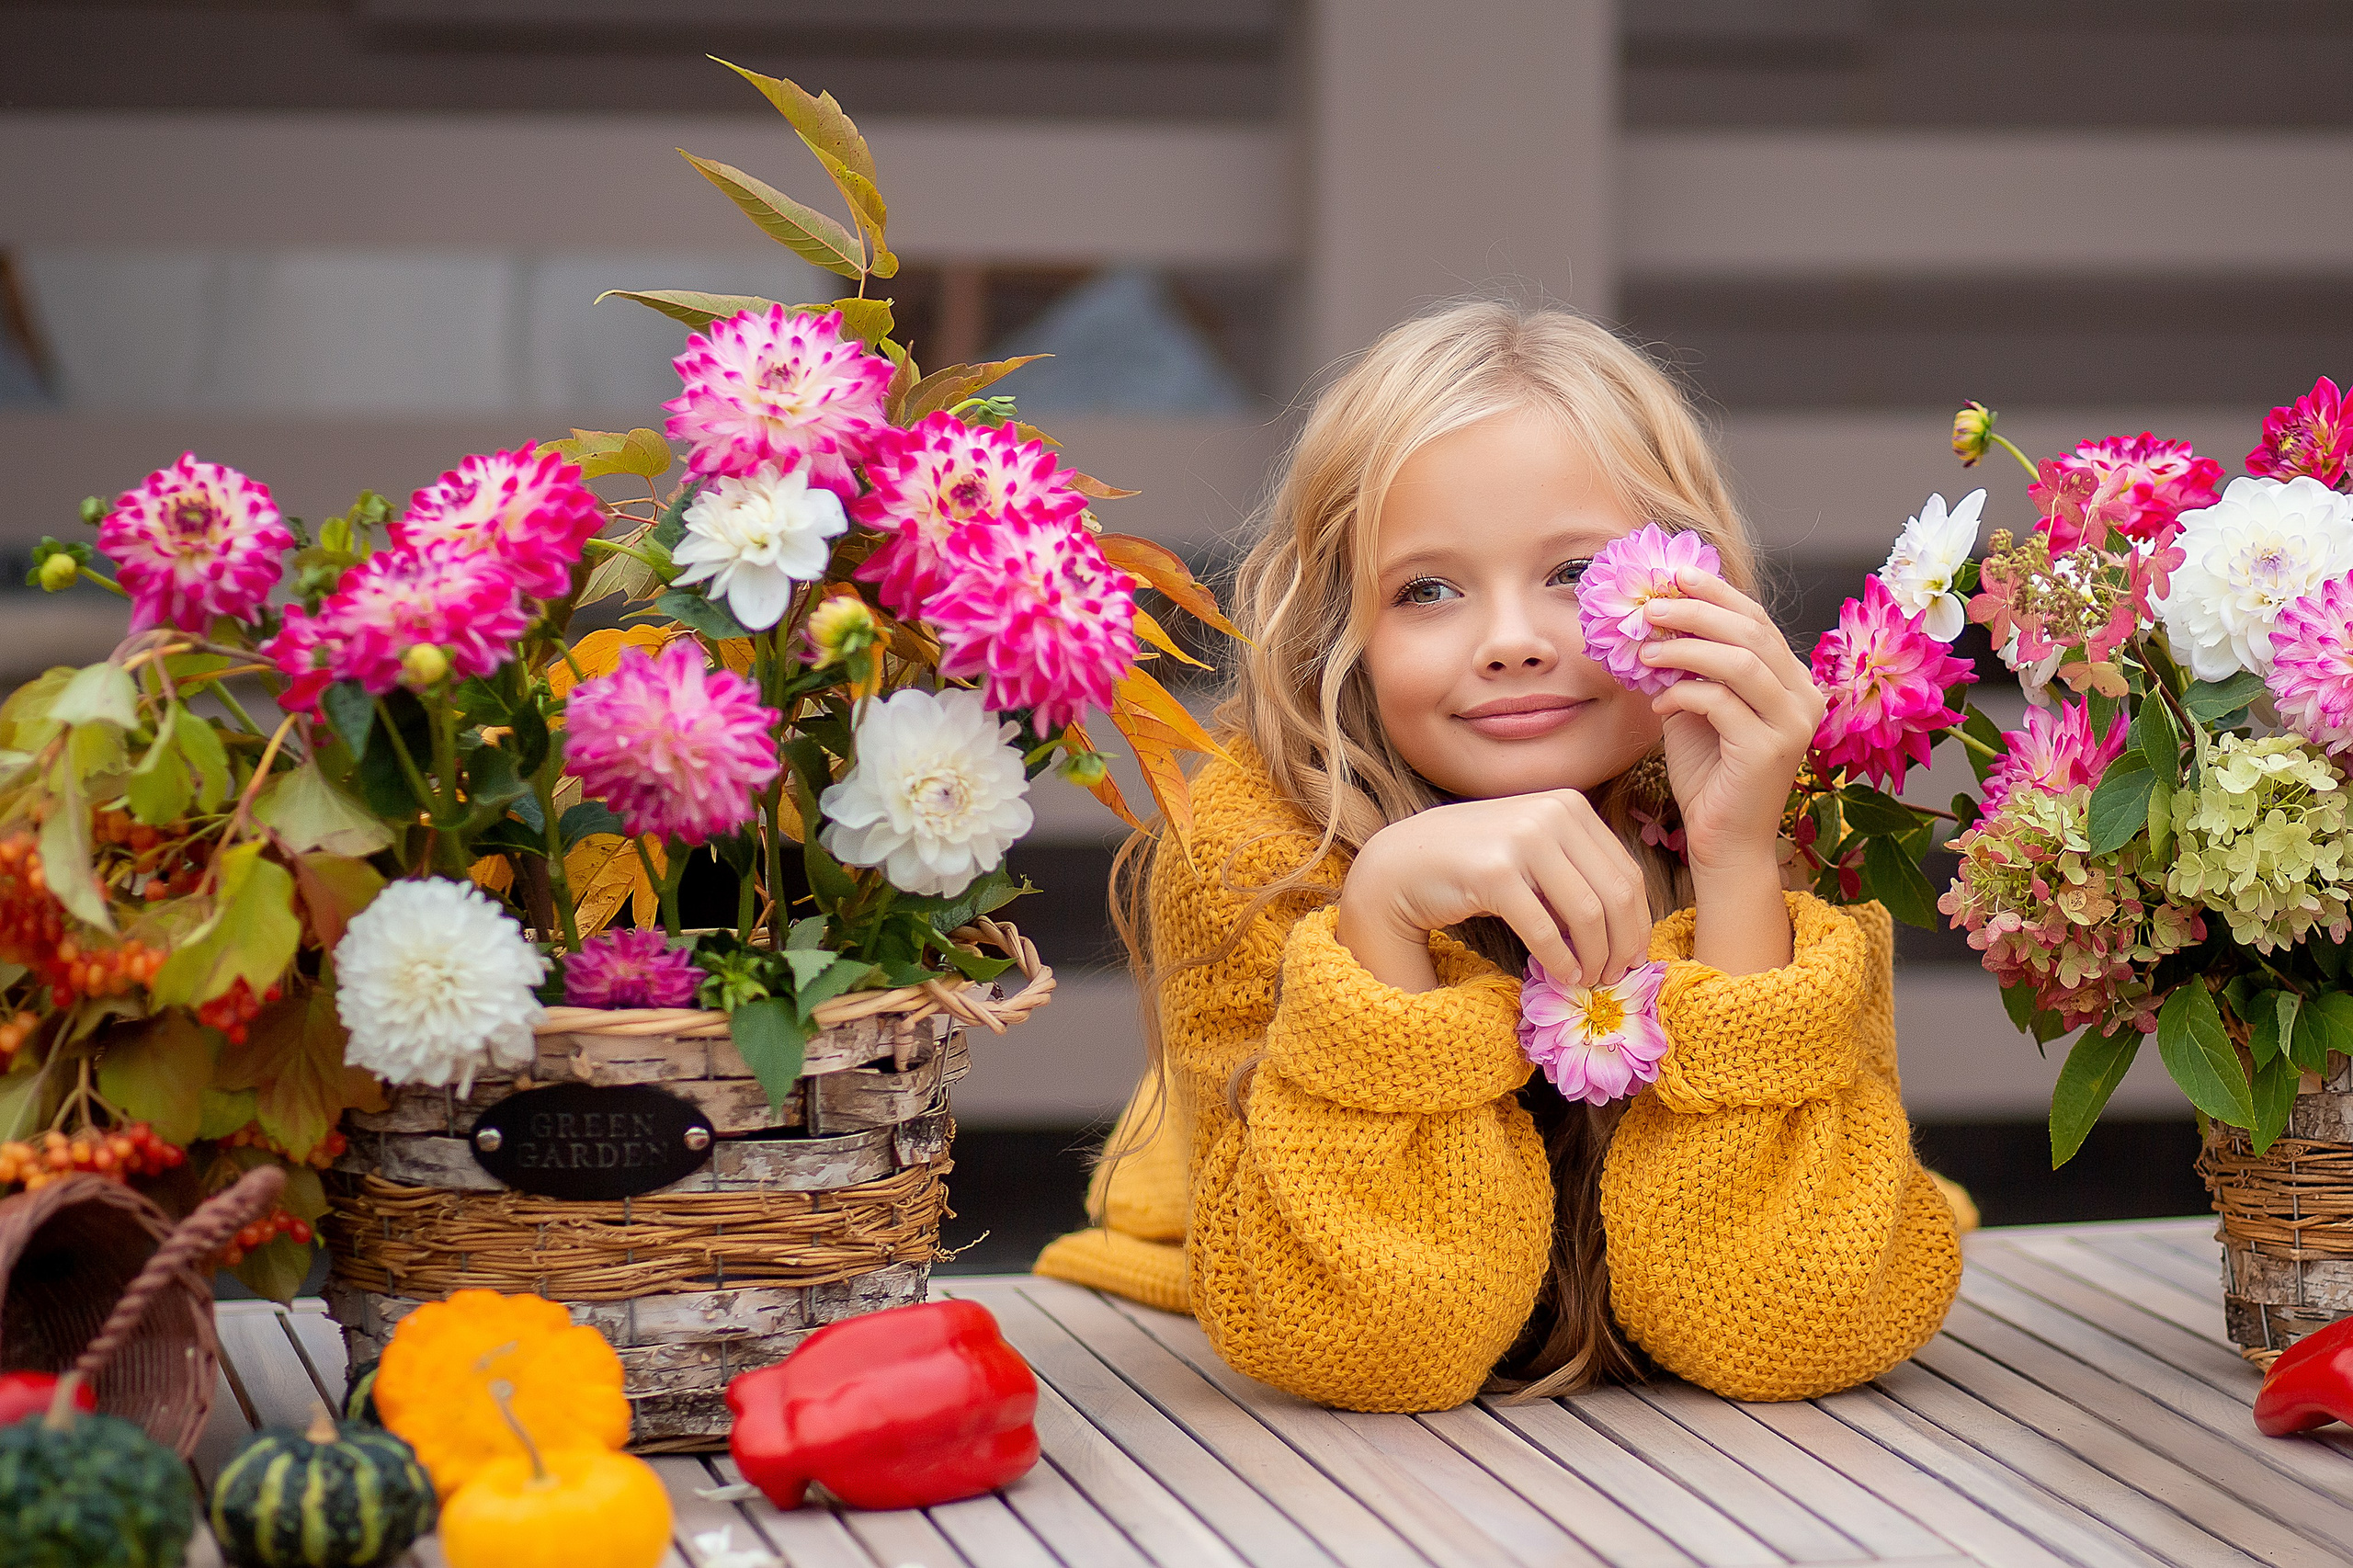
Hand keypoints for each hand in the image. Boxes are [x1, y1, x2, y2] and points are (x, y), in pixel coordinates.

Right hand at [1336, 791, 1651, 992]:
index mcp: (1569, 805)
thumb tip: (1629, 927)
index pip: (1626, 871)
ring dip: (1594, 957)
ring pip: (1588, 913)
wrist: (1402, 862)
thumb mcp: (1535, 851)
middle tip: (1616, 977)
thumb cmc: (1474, 863)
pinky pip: (1545, 929)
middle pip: (1615, 893)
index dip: (1638, 921)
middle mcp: (1551, 814)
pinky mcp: (1495, 872)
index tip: (1634, 957)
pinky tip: (1562, 976)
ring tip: (1588, 980)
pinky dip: (1560, 961)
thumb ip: (1577, 870)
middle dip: (1622, 944)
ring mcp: (1522, 839)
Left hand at [1636, 570, 1824, 875]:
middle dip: (1695, 611)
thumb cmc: (1710, 776)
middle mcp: (1805, 696)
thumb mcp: (1699, 709)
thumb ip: (1692, 668)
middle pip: (1751, 631)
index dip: (1716, 594)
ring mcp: (1793, 722)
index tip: (1674, 576)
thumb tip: (1656, 620)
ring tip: (1645, 650)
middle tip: (1649, 607)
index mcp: (1793, 681)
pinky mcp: (1771, 748)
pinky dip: (1683, 692)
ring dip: (1685, 647)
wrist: (1723, 841)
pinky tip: (1659, 700)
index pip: (1758, 620)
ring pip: (1739, 660)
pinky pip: (1720, 701)